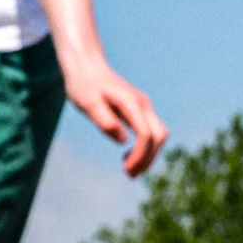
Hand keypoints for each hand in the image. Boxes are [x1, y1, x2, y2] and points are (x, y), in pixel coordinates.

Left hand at [62, 50, 168, 176]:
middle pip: (160, 136)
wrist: (86, 67)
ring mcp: (143, 107)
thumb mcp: (86, 102)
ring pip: (159, 135)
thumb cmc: (83, 85)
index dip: (140, 155)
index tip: (126, 170)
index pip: (146, 134)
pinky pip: (151, 133)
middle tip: (130, 175)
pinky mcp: (139, 110)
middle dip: (149, 158)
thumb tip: (122, 139)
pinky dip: (146, 149)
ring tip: (130, 171)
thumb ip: (103, 120)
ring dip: (149, 155)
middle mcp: (143, 104)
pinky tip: (128, 157)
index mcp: (131, 103)